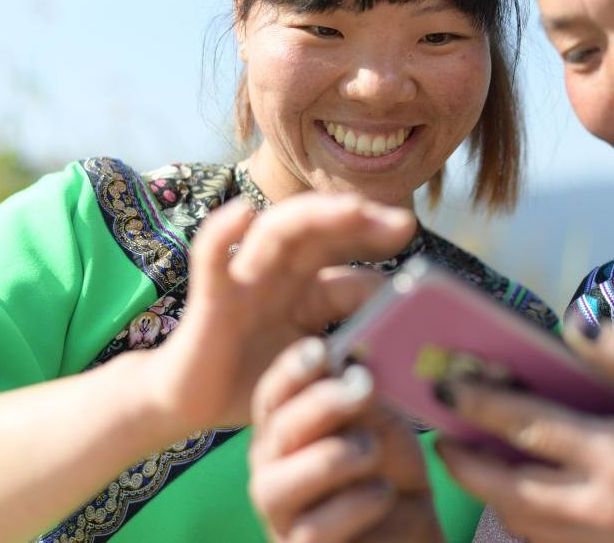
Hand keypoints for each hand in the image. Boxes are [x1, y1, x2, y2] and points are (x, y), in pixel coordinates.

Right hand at [150, 193, 415, 431]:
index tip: (423, 267)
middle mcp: (278, 275)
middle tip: (402, 224)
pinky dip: (221, 231)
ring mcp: (244, 281)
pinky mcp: (209, 299)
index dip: (382, 266)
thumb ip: (349, 348)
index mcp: (307, 291)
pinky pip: (210, 258)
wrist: (190, 404)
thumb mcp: (313, 366)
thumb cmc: (253, 379)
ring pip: (276, 232)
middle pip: (320, 233)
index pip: (349, 265)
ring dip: (313, 216)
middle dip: (360, 222)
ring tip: (352, 210)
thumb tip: (402, 339)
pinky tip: (242, 212)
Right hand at [248, 337, 442, 542]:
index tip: (322, 348)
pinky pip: (312, 530)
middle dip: (319, 404)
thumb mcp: (384, 426)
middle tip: (362, 386)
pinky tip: (383, 491)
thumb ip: (362, 401)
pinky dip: (353, 505)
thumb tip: (349, 368)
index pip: (274, 393)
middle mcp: (272, 468)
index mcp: (286, 427)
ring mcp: (280, 514)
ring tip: (371, 449)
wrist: (409, 532)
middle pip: (276, 432)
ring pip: (278, 485)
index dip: (292, 370)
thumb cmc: (388, 471)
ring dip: (332, 459)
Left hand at [435, 325, 613, 542]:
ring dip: (491, 494)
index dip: (480, 405)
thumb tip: (577, 326)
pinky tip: (526, 491)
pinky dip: (524, 518)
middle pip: (506, 489)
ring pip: (522, 523)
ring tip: (476, 461)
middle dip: (464, 464)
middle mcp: (600, 509)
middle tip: (442, 439)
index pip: (529, 428)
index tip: (447, 385)